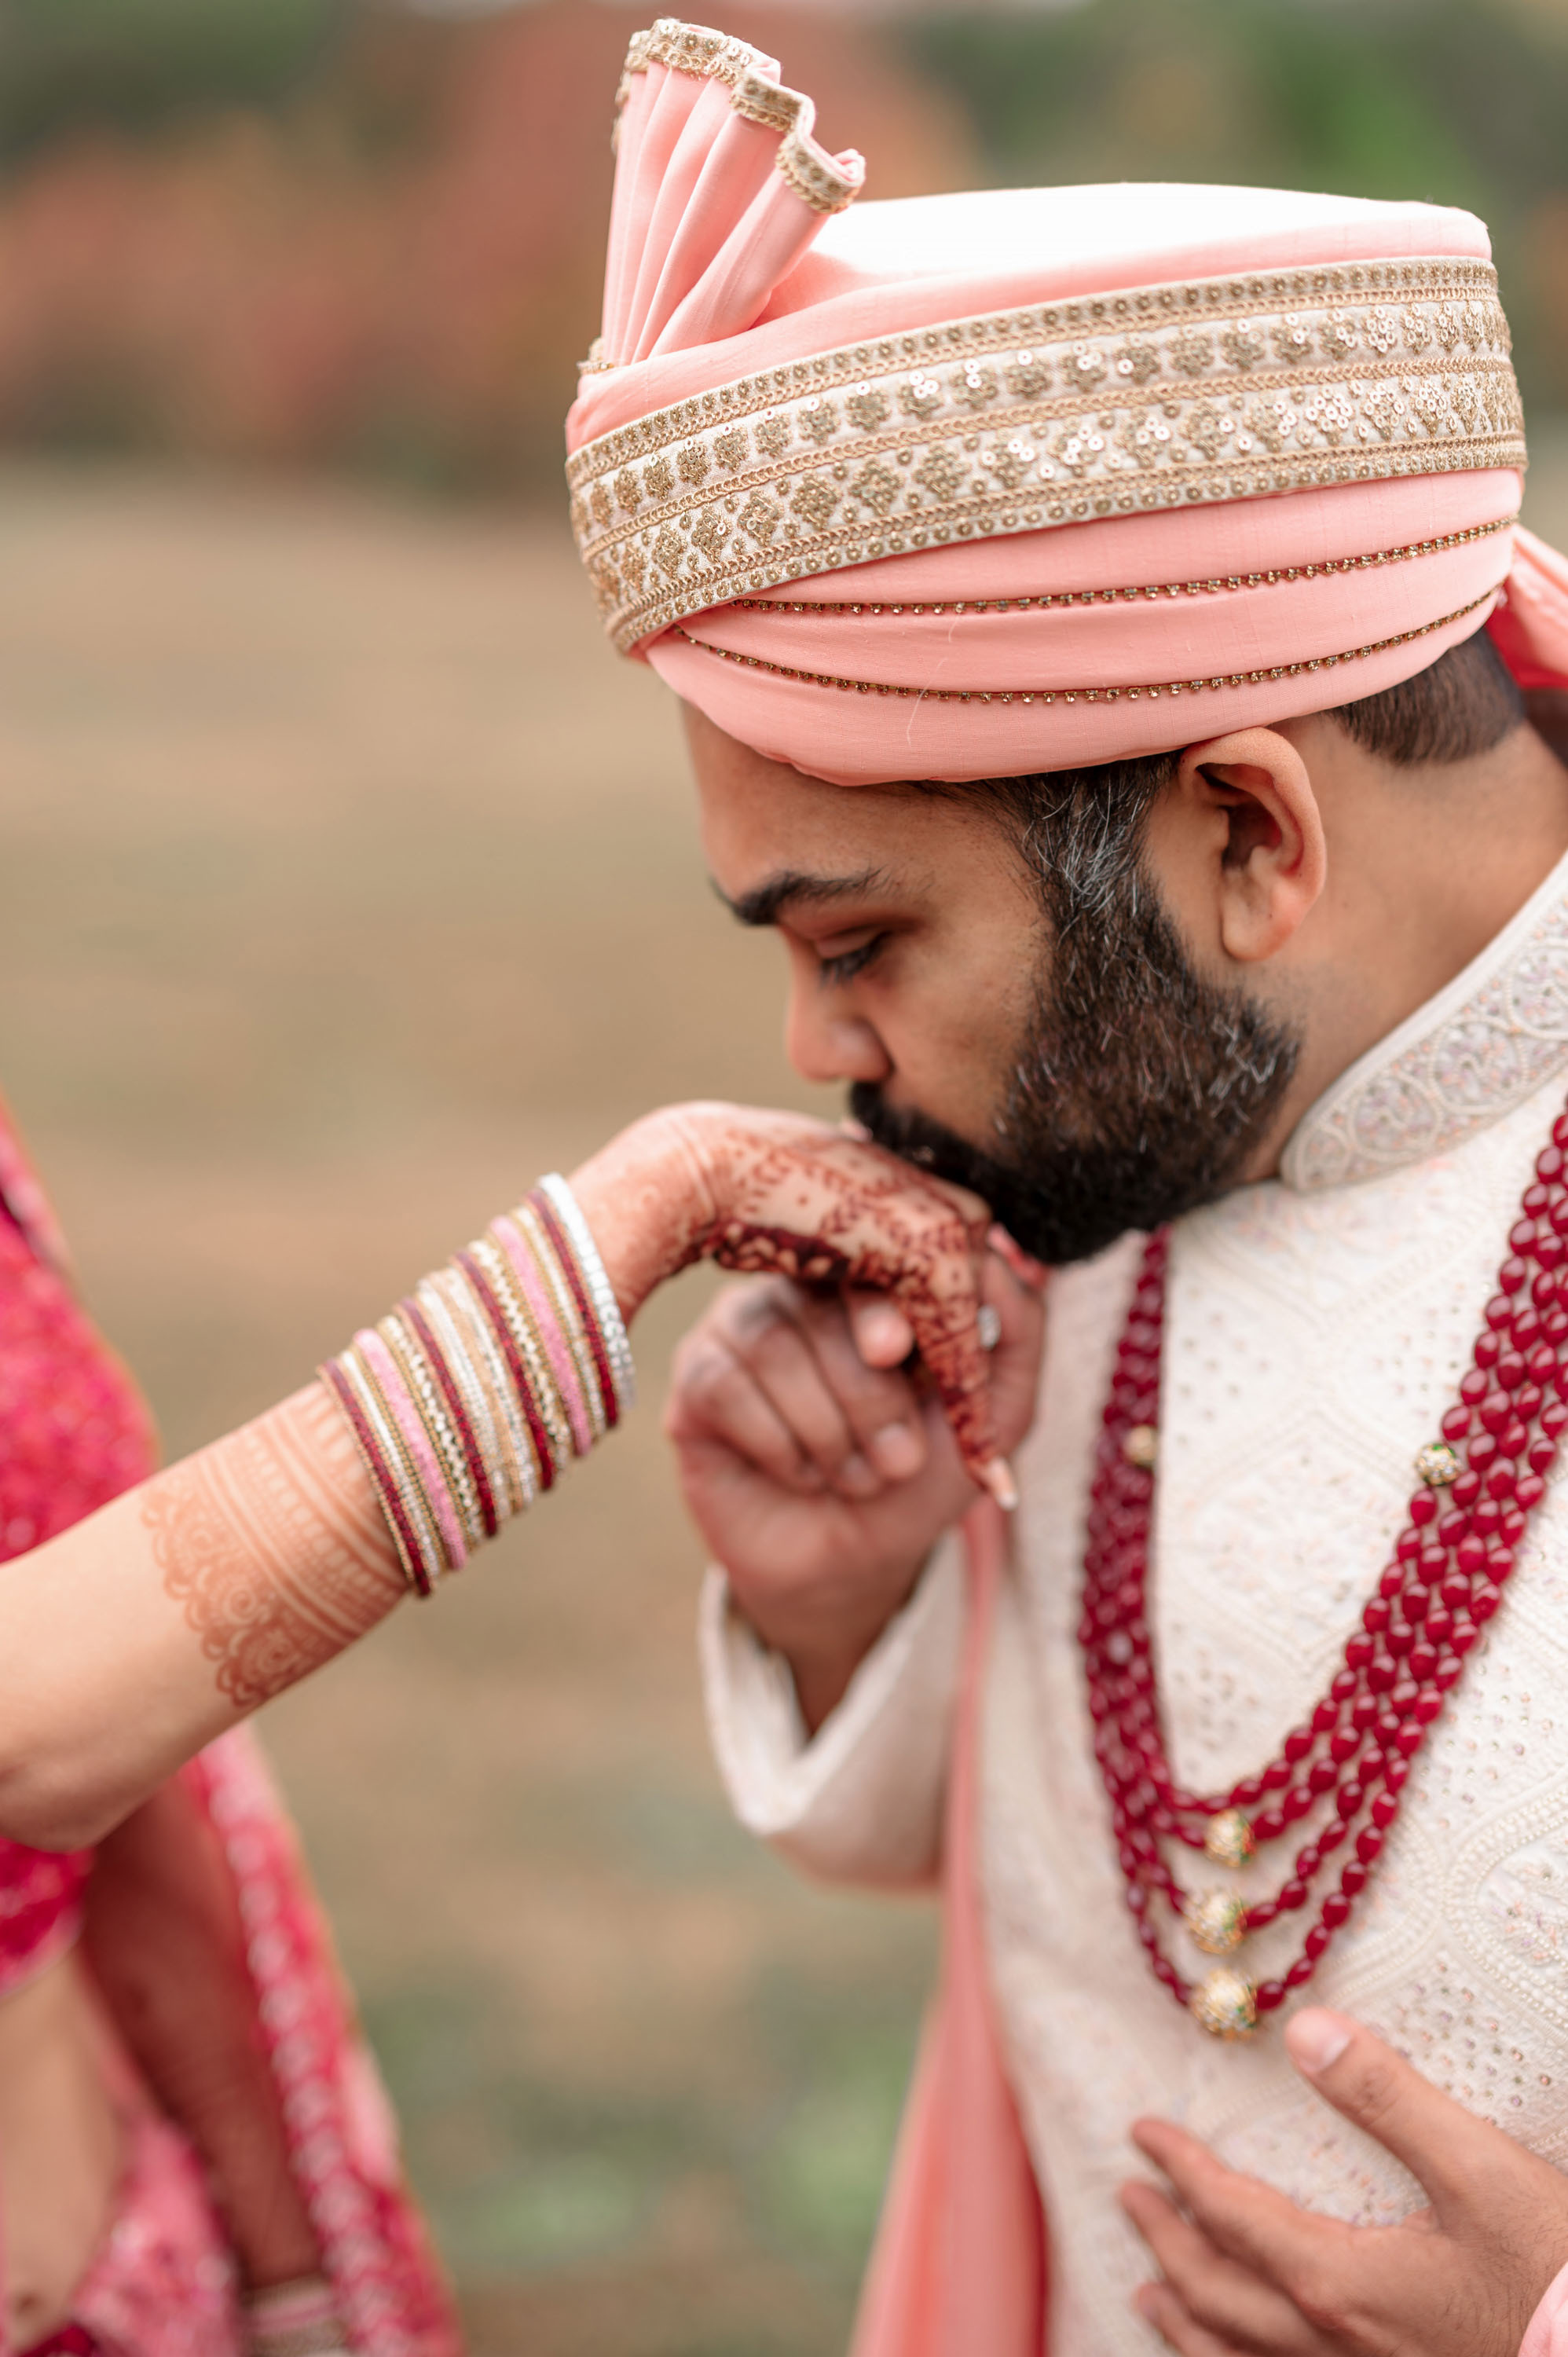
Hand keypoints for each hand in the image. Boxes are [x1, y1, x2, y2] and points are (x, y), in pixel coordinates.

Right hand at [665, 1240, 1044, 1727]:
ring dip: (828, 1432)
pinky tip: (801, 1474)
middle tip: (898, 1461)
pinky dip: (778, 1445)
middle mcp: (805, 1286)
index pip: (871, 1253)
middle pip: (820, 1302)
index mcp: (875, 1280)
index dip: (881, 1300)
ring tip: (856, 1478)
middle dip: (867, 1394)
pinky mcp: (697, 1376)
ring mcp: (743, 1324)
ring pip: (773, 1346)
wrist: (853, 1564)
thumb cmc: (922, 1475)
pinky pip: (726, 1387)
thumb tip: (994, 1257)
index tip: (897, 1350)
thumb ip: (1017, 1332)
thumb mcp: (994, 1413)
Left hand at [1122, 2007, 1567, 2355]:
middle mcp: (1332, 2344)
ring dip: (1186, 2321)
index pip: (1230, 2215)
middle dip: (1166, 2241)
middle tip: (1130, 2197)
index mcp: (1338, 2281)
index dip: (1180, 2170)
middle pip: (1217, 2293)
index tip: (1142, 2132)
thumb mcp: (1481, 2171)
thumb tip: (1303, 2031)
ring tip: (1147, 2295)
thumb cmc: (1556, 2276)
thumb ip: (1387, 2099)